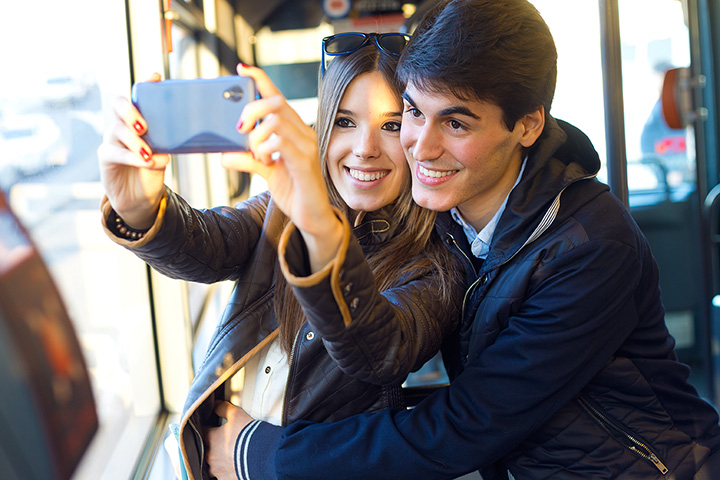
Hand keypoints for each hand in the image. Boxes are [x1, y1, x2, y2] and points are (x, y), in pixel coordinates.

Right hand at [97, 73, 169, 228]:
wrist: (140, 198)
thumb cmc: (152, 171)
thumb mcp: (163, 154)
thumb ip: (166, 143)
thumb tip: (173, 144)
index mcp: (137, 120)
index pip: (138, 97)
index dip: (145, 85)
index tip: (157, 77)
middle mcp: (122, 125)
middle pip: (117, 104)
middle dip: (130, 110)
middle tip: (144, 125)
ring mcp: (112, 140)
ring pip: (117, 129)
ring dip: (135, 141)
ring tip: (149, 153)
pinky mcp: (106, 157)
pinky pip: (115, 152)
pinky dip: (133, 157)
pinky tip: (146, 161)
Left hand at [205, 401, 253, 479]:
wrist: (262, 455)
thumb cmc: (248, 434)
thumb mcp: (237, 414)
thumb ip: (223, 408)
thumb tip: (215, 404)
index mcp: (211, 438)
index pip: (203, 431)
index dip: (208, 427)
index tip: (213, 426)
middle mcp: (210, 455)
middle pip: (204, 449)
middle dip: (210, 445)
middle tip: (221, 441)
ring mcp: (217, 469)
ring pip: (211, 464)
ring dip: (216, 459)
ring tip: (227, 455)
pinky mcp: (225, 479)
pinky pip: (220, 475)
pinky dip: (224, 470)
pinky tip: (232, 466)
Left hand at [222, 64, 342, 270]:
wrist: (312, 217)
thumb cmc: (294, 191)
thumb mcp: (264, 171)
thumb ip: (247, 159)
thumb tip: (224, 153)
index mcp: (295, 130)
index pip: (277, 97)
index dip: (260, 80)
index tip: (242, 70)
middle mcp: (303, 133)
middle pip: (276, 102)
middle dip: (251, 110)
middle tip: (239, 129)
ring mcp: (307, 146)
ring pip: (276, 121)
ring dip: (256, 136)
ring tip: (256, 154)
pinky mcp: (305, 162)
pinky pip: (280, 143)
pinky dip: (264, 150)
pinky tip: (265, 163)